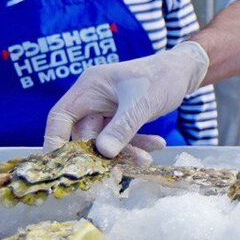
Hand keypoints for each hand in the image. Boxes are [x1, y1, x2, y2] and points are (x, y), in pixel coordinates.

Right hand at [43, 41, 209, 157]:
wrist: (184, 71)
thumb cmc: (162, 77)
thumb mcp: (143, 103)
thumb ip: (123, 127)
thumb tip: (104, 153)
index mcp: (89, 87)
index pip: (60, 117)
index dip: (55, 141)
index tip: (62, 166)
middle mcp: (92, 99)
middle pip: (85, 135)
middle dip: (104, 154)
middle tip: (122, 168)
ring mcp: (106, 109)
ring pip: (105, 141)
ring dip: (124, 152)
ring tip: (146, 159)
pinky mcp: (120, 118)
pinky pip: (121, 138)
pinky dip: (136, 144)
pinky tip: (156, 145)